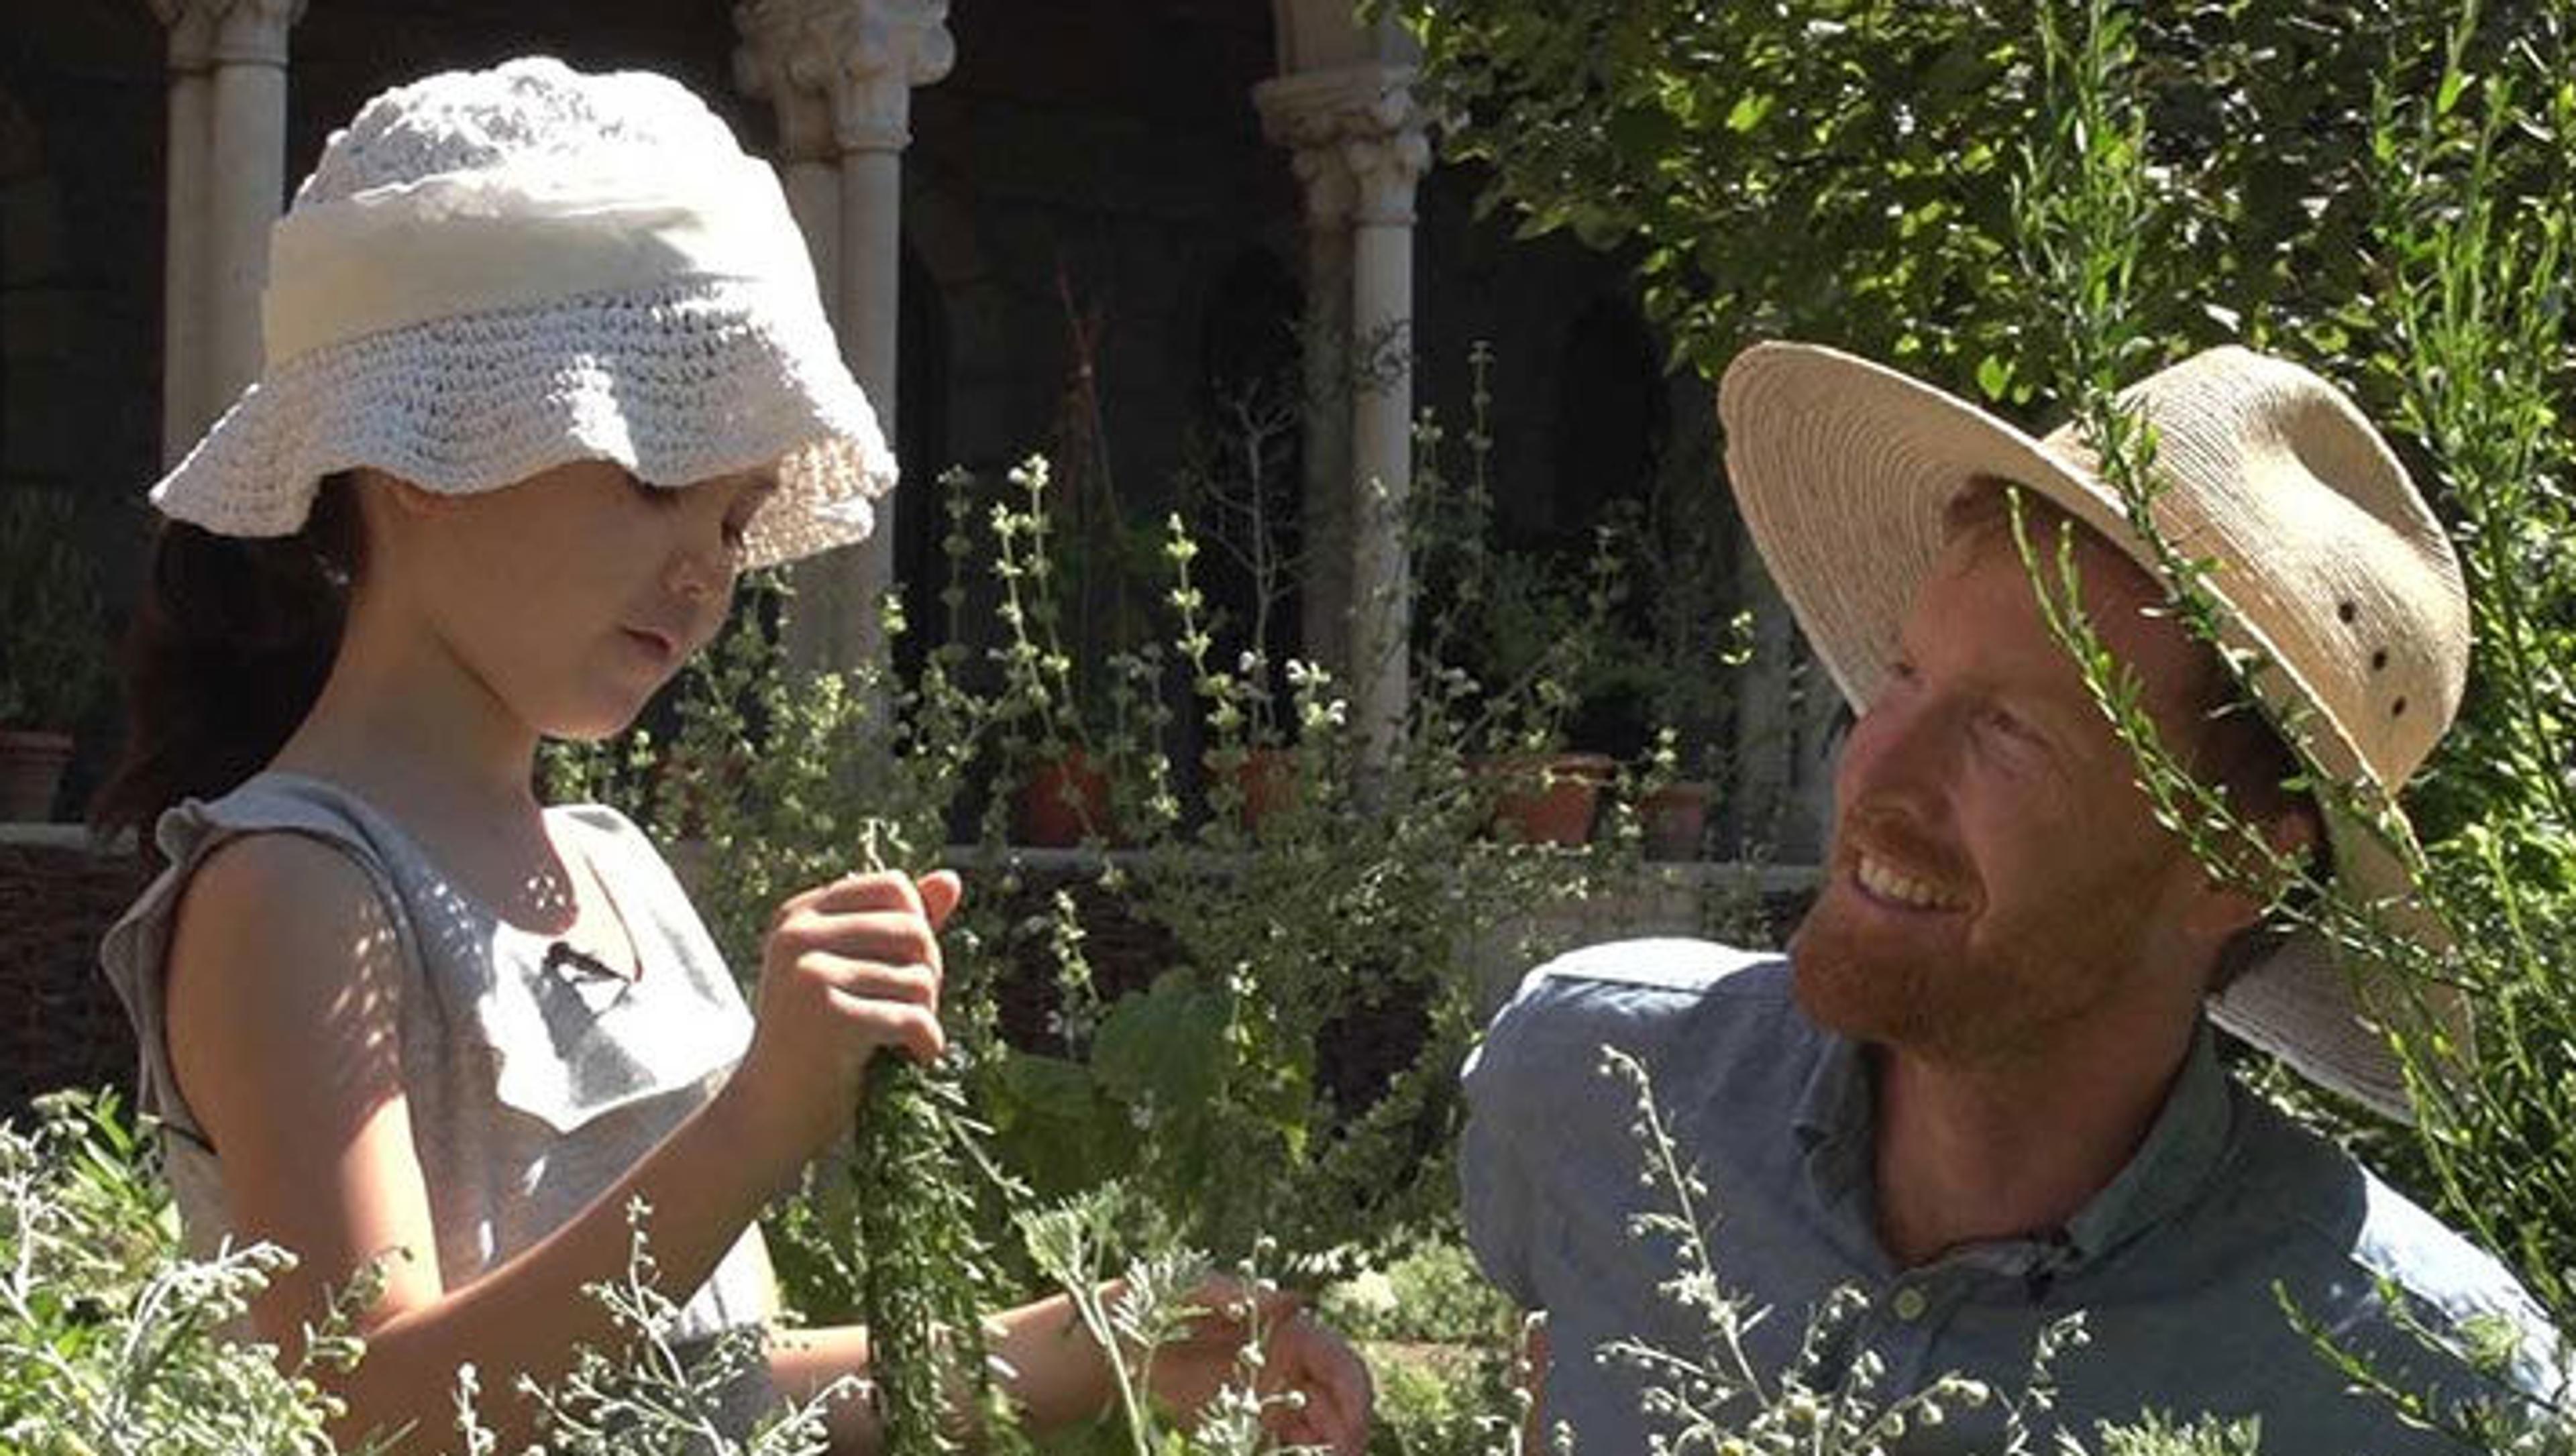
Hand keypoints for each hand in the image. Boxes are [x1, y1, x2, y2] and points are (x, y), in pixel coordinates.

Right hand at [724, 868, 962, 1162]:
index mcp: (799, 914)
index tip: (904, 969)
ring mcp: (808, 974)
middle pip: (914, 930)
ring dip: (926, 1012)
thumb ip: (899, 924)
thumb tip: (951, 879)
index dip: (919, 928)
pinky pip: (912, 1016)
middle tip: (912, 1010)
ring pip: (919, 977)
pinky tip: (917, 1056)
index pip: (894, 888)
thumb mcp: (854, 970)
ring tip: (904, 1036)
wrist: (771, 1112)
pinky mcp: (827, 1016)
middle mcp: (797, 935)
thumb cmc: (818, 1039)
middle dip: (929, 973)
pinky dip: (928, 1041)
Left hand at [1148, 1279, 1372, 1455]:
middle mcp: (1291, 1367)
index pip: (1342, 1366)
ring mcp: (1273, 1400)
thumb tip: (1297, 1299)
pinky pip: (1284, 1450)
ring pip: (1319, 1435)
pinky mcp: (1250, 1429)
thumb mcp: (1192, 1292)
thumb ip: (1239, 1294)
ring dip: (1326, 1454)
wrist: (1115, 1345)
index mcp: (1291, 1332)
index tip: (1352, 1436)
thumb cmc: (1157, 1304)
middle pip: (1339, 1409)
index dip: (1357, 1400)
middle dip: (1348, 1442)